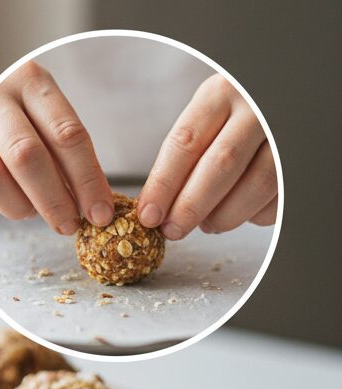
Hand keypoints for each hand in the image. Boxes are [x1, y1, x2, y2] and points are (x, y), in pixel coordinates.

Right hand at [0, 60, 112, 234]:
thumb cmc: (24, 112)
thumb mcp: (50, 115)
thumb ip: (67, 153)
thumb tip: (90, 206)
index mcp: (31, 82)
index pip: (66, 135)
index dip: (87, 180)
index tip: (99, 213)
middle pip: (25, 156)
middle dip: (53, 200)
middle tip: (68, 225)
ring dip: (18, 205)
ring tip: (33, 211)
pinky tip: (3, 199)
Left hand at [139, 74, 276, 238]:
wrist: (285, 98)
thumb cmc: (236, 112)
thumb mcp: (209, 113)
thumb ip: (186, 152)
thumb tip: (158, 206)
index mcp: (221, 93)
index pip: (185, 143)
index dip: (163, 185)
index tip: (148, 215)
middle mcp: (257, 109)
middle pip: (220, 165)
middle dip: (191, 206)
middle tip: (173, 230)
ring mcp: (285, 134)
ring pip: (256, 184)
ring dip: (224, 216)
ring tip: (207, 224)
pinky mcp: (305, 158)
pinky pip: (279, 197)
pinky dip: (255, 214)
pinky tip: (241, 211)